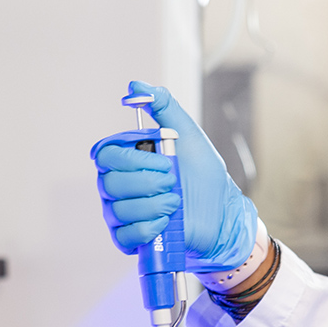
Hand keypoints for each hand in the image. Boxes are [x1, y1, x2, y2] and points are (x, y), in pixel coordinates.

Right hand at [92, 80, 257, 272]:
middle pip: (110, 182)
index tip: (166, 161)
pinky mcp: (131, 239)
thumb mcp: (187, 134)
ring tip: (176, 203)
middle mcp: (117, 185)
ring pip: (119, 209)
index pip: (106, 154)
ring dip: (152, 205)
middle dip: (147, 183)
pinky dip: (146, 229)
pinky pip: (124, 236)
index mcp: (125, 159)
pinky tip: (165, 222)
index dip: (134, 159)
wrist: (221, 213)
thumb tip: (135, 87)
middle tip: (174, 183)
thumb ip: (163, 107)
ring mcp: (121, 214)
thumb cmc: (203, 175)